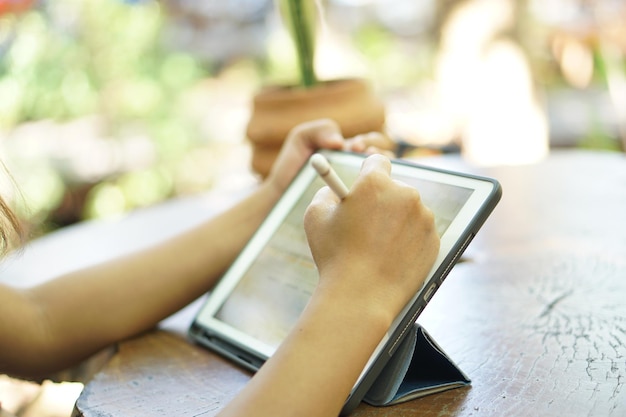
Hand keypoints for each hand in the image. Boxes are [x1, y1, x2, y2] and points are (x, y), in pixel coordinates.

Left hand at [265, 119, 394, 194]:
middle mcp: (362, 169)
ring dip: (383, 176)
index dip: (371, 142)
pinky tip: (368, 200)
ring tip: (366, 178)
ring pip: (387, 182)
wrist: (281, 199)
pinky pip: (377, 203)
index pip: (376, 142)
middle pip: (387, 160)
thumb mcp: (301, 140)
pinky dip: (380, 198)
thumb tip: (340, 142)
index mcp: (353, 152)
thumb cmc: (292, 168)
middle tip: (362, 158)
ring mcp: (362, 190)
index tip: (356, 147)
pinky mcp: (360, 209)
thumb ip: (319, 129)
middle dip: (378, 155)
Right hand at [304, 154, 439, 318]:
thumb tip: (336, 189)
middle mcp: (405, 194)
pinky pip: (420, 231)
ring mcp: (423, 218)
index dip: (367, 172)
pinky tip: (391, 256)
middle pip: (394, 187)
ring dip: (396, 220)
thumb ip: (326, 192)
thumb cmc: (335, 257)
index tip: (363, 183)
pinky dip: (408, 240)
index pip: (377, 161)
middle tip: (367, 222)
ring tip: (377, 246)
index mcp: (375, 183)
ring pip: (409, 210)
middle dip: (382, 200)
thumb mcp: (316, 217)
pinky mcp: (434, 240)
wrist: (361, 297)